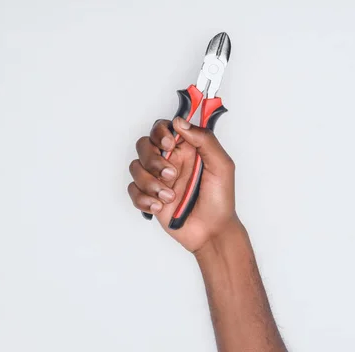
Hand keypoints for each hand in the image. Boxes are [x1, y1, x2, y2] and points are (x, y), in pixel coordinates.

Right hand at [128, 117, 237, 251]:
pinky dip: (143, 199)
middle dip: (153, 160)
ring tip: (169, 197)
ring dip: (150, 183)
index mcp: (186, 150)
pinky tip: (159, 207)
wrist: (212, 232)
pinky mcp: (149, 197)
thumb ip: (204, 140)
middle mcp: (170, 161)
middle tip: (171, 175)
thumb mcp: (222, 165)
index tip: (169, 145)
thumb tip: (180, 122)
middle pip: (144, 145)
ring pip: (135, 168)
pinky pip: (132, 190)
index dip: (160, 133)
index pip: (163, 129)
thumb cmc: (221, 200)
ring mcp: (158, 179)